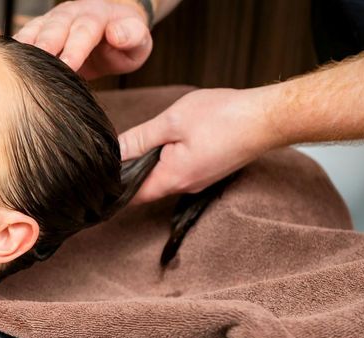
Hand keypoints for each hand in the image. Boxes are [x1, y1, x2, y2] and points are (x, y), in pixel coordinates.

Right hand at [13, 0, 152, 78]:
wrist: (112, 29)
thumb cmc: (126, 41)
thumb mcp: (139, 42)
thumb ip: (132, 37)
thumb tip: (117, 34)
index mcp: (97, 15)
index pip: (84, 30)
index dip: (75, 47)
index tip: (67, 64)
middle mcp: (71, 13)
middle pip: (54, 28)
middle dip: (44, 45)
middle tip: (33, 66)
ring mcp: (52, 20)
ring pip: (34, 30)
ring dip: (24, 47)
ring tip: (12, 65)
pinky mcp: (39, 30)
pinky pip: (24, 37)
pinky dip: (14, 50)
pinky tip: (4, 64)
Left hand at [117, 87, 281, 203]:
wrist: (268, 118)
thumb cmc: (224, 116)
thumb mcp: (172, 122)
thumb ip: (139, 138)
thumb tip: (112, 152)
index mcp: (172, 178)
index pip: (131, 196)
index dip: (111, 188)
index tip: (95, 178)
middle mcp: (185, 186)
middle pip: (145, 187)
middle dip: (127, 174)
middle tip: (108, 156)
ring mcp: (198, 179)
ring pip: (161, 177)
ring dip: (147, 164)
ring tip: (133, 144)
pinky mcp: (207, 170)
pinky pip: (178, 169)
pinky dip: (165, 158)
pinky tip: (163, 140)